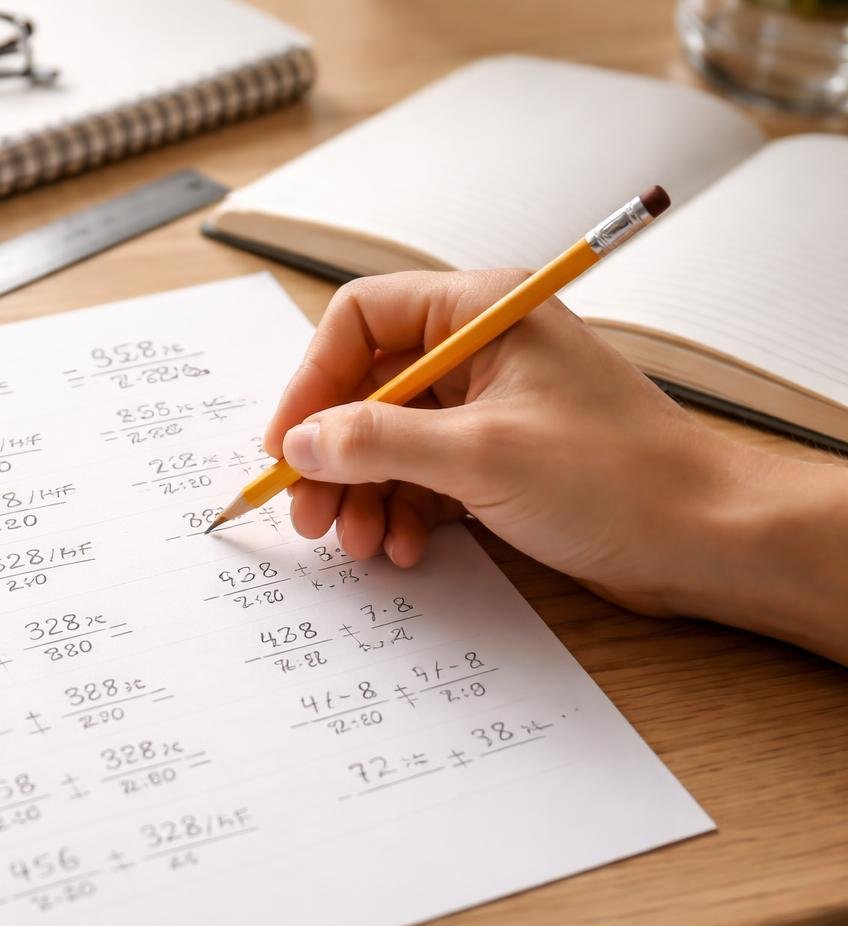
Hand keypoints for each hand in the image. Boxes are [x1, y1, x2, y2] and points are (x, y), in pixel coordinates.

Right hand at [264, 270, 847, 661]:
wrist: (707, 539)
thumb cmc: (620, 477)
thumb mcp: (481, 455)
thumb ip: (378, 442)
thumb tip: (301, 441)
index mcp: (480, 312)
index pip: (360, 321)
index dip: (312, 382)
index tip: (286, 445)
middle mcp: (478, 350)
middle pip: (365, 388)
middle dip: (333, 456)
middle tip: (307, 513)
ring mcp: (487, 406)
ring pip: (388, 440)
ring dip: (363, 493)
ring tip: (358, 542)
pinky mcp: (497, 458)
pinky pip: (421, 476)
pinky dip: (401, 511)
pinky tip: (402, 546)